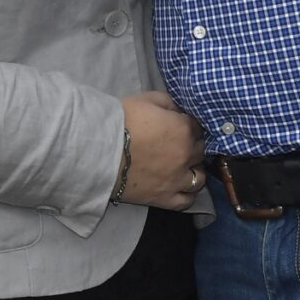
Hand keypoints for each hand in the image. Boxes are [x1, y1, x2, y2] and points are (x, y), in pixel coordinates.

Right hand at [119, 91, 206, 209]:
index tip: (180, 126)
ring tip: (182, 167)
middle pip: (201, 151)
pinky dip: (187, 194)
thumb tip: (179, 110)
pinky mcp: (165, 199)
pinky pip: (187, 201)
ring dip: (194, 170)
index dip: (189, 125)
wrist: (98, 150)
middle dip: (193, 146)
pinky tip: (180, 186)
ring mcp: (177, 180)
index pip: (198, 127)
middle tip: (179, 144)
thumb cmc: (121, 120)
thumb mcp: (147, 99)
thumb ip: (169, 102)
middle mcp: (187, 156)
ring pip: (199, 178)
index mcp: (184, 129)